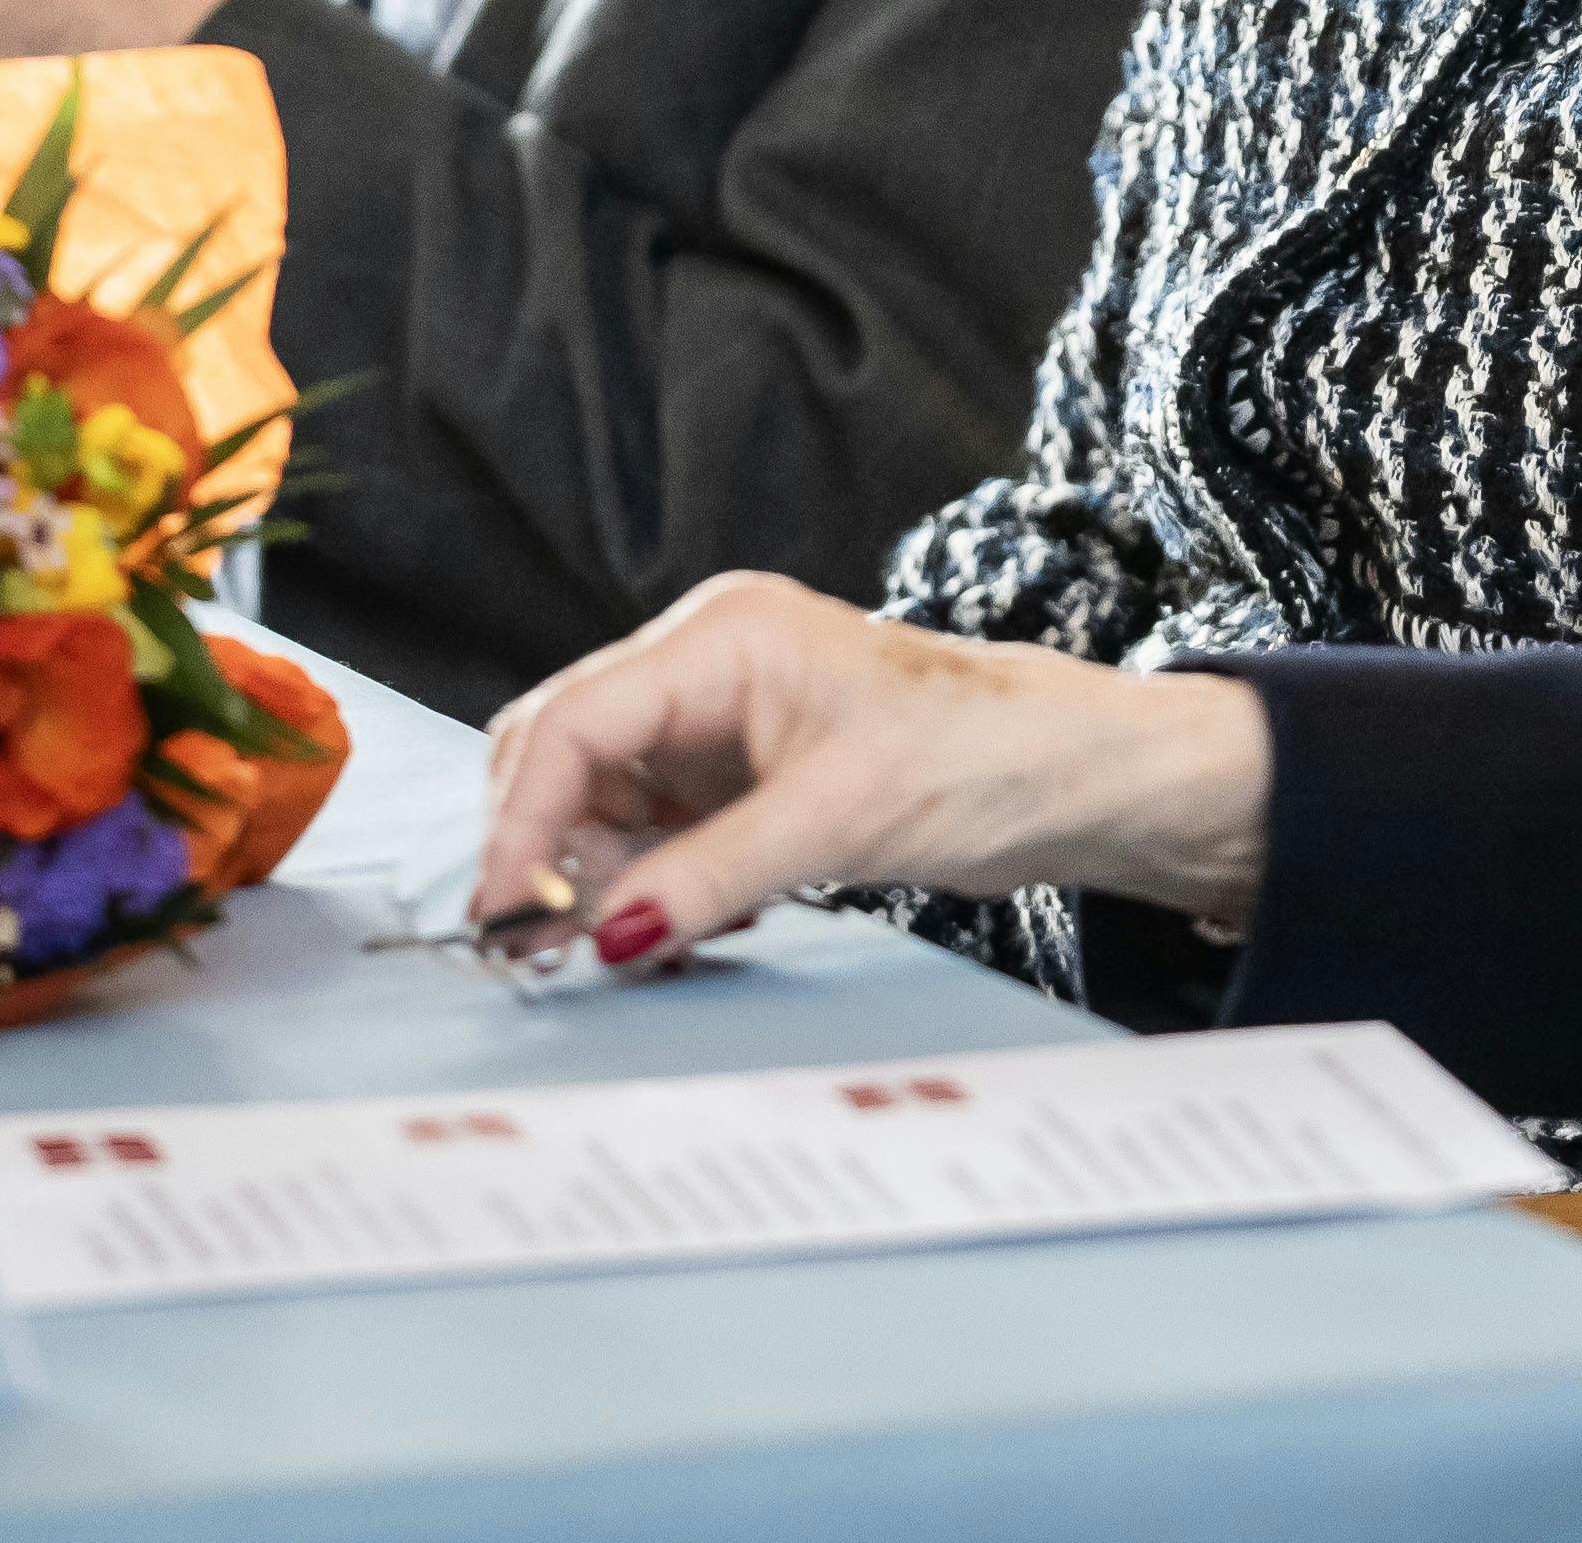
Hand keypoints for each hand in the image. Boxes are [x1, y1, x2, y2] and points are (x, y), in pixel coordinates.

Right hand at [477, 574, 1276, 971]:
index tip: (505, 911)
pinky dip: (648, 883)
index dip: (523, 821)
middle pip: (565, 753)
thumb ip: (709, 877)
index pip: (572, 722)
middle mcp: (707, 663)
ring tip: (634, 942)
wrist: (1076, 774)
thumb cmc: (984, 756)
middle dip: (548, 848)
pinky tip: (677, 924)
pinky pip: (652, 830)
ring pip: (599, 800)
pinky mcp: (740, 772)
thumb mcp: (840, 820)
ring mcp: (719, 718)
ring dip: (598, 876)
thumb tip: (606, 936)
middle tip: (550, 946)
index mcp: (723, 634)